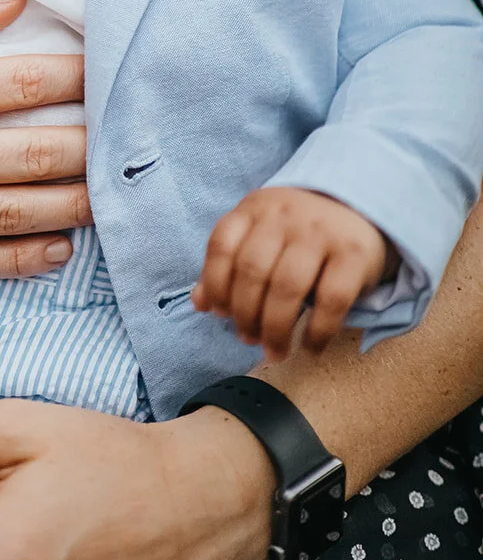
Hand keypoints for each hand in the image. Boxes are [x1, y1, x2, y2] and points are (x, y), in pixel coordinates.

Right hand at [0, 0, 91, 277]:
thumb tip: (15, 1)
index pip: (20, 82)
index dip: (75, 74)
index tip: (108, 65)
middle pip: (31, 155)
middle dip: (90, 143)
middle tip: (130, 134)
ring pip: (10, 216)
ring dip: (72, 205)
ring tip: (113, 193)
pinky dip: (19, 261)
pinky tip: (57, 248)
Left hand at [192, 187, 391, 360]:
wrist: (360, 208)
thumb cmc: (299, 232)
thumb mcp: (260, 235)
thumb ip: (230, 264)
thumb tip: (200, 304)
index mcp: (256, 207)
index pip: (222, 246)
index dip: (215, 285)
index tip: (221, 315)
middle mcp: (285, 214)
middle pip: (253, 271)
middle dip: (245, 315)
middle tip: (249, 340)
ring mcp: (320, 231)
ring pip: (287, 287)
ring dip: (276, 329)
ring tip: (275, 351)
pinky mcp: (354, 253)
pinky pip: (331, 299)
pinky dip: (317, 331)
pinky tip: (311, 348)